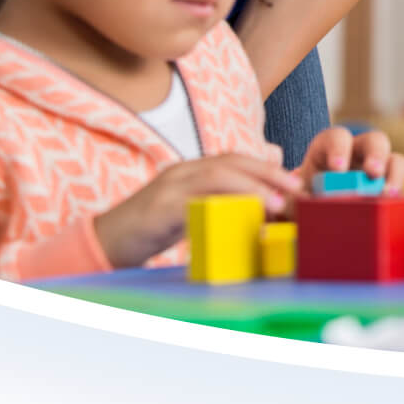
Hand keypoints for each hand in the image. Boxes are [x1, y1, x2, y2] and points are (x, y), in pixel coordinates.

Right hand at [92, 154, 301, 269]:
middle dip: (268, 173)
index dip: (269, 169)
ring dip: (251, 187)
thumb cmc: (153, 228)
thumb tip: (260, 193)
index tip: (297, 184)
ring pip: (216, 177)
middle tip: (297, 189)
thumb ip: (220, 198)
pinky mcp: (158, 210)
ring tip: (277, 203)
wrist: (105, 242)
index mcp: (192, 170)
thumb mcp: (191, 209)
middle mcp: (182, 172)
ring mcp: (168, 188)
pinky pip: (193, 204)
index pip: (236, 160)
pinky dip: (220, 209)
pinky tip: (239, 219)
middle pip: (231, 162)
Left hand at [295, 126, 403, 206]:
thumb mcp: (293, 200)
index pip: (337, 138)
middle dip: (376, 154)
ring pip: (396, 161)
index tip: (337, 168)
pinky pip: (402, 188)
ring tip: (389, 194)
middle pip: (374, 141)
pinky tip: (394, 209)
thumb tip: (292, 207)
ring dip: (395, 175)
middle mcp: (358, 153)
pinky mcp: (391, 189)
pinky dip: (401, 196)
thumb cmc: (302, 202)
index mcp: (330, 148)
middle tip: (373, 173)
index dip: (338, 149)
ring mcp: (379, 170)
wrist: (313, 217)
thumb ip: (292, 202)